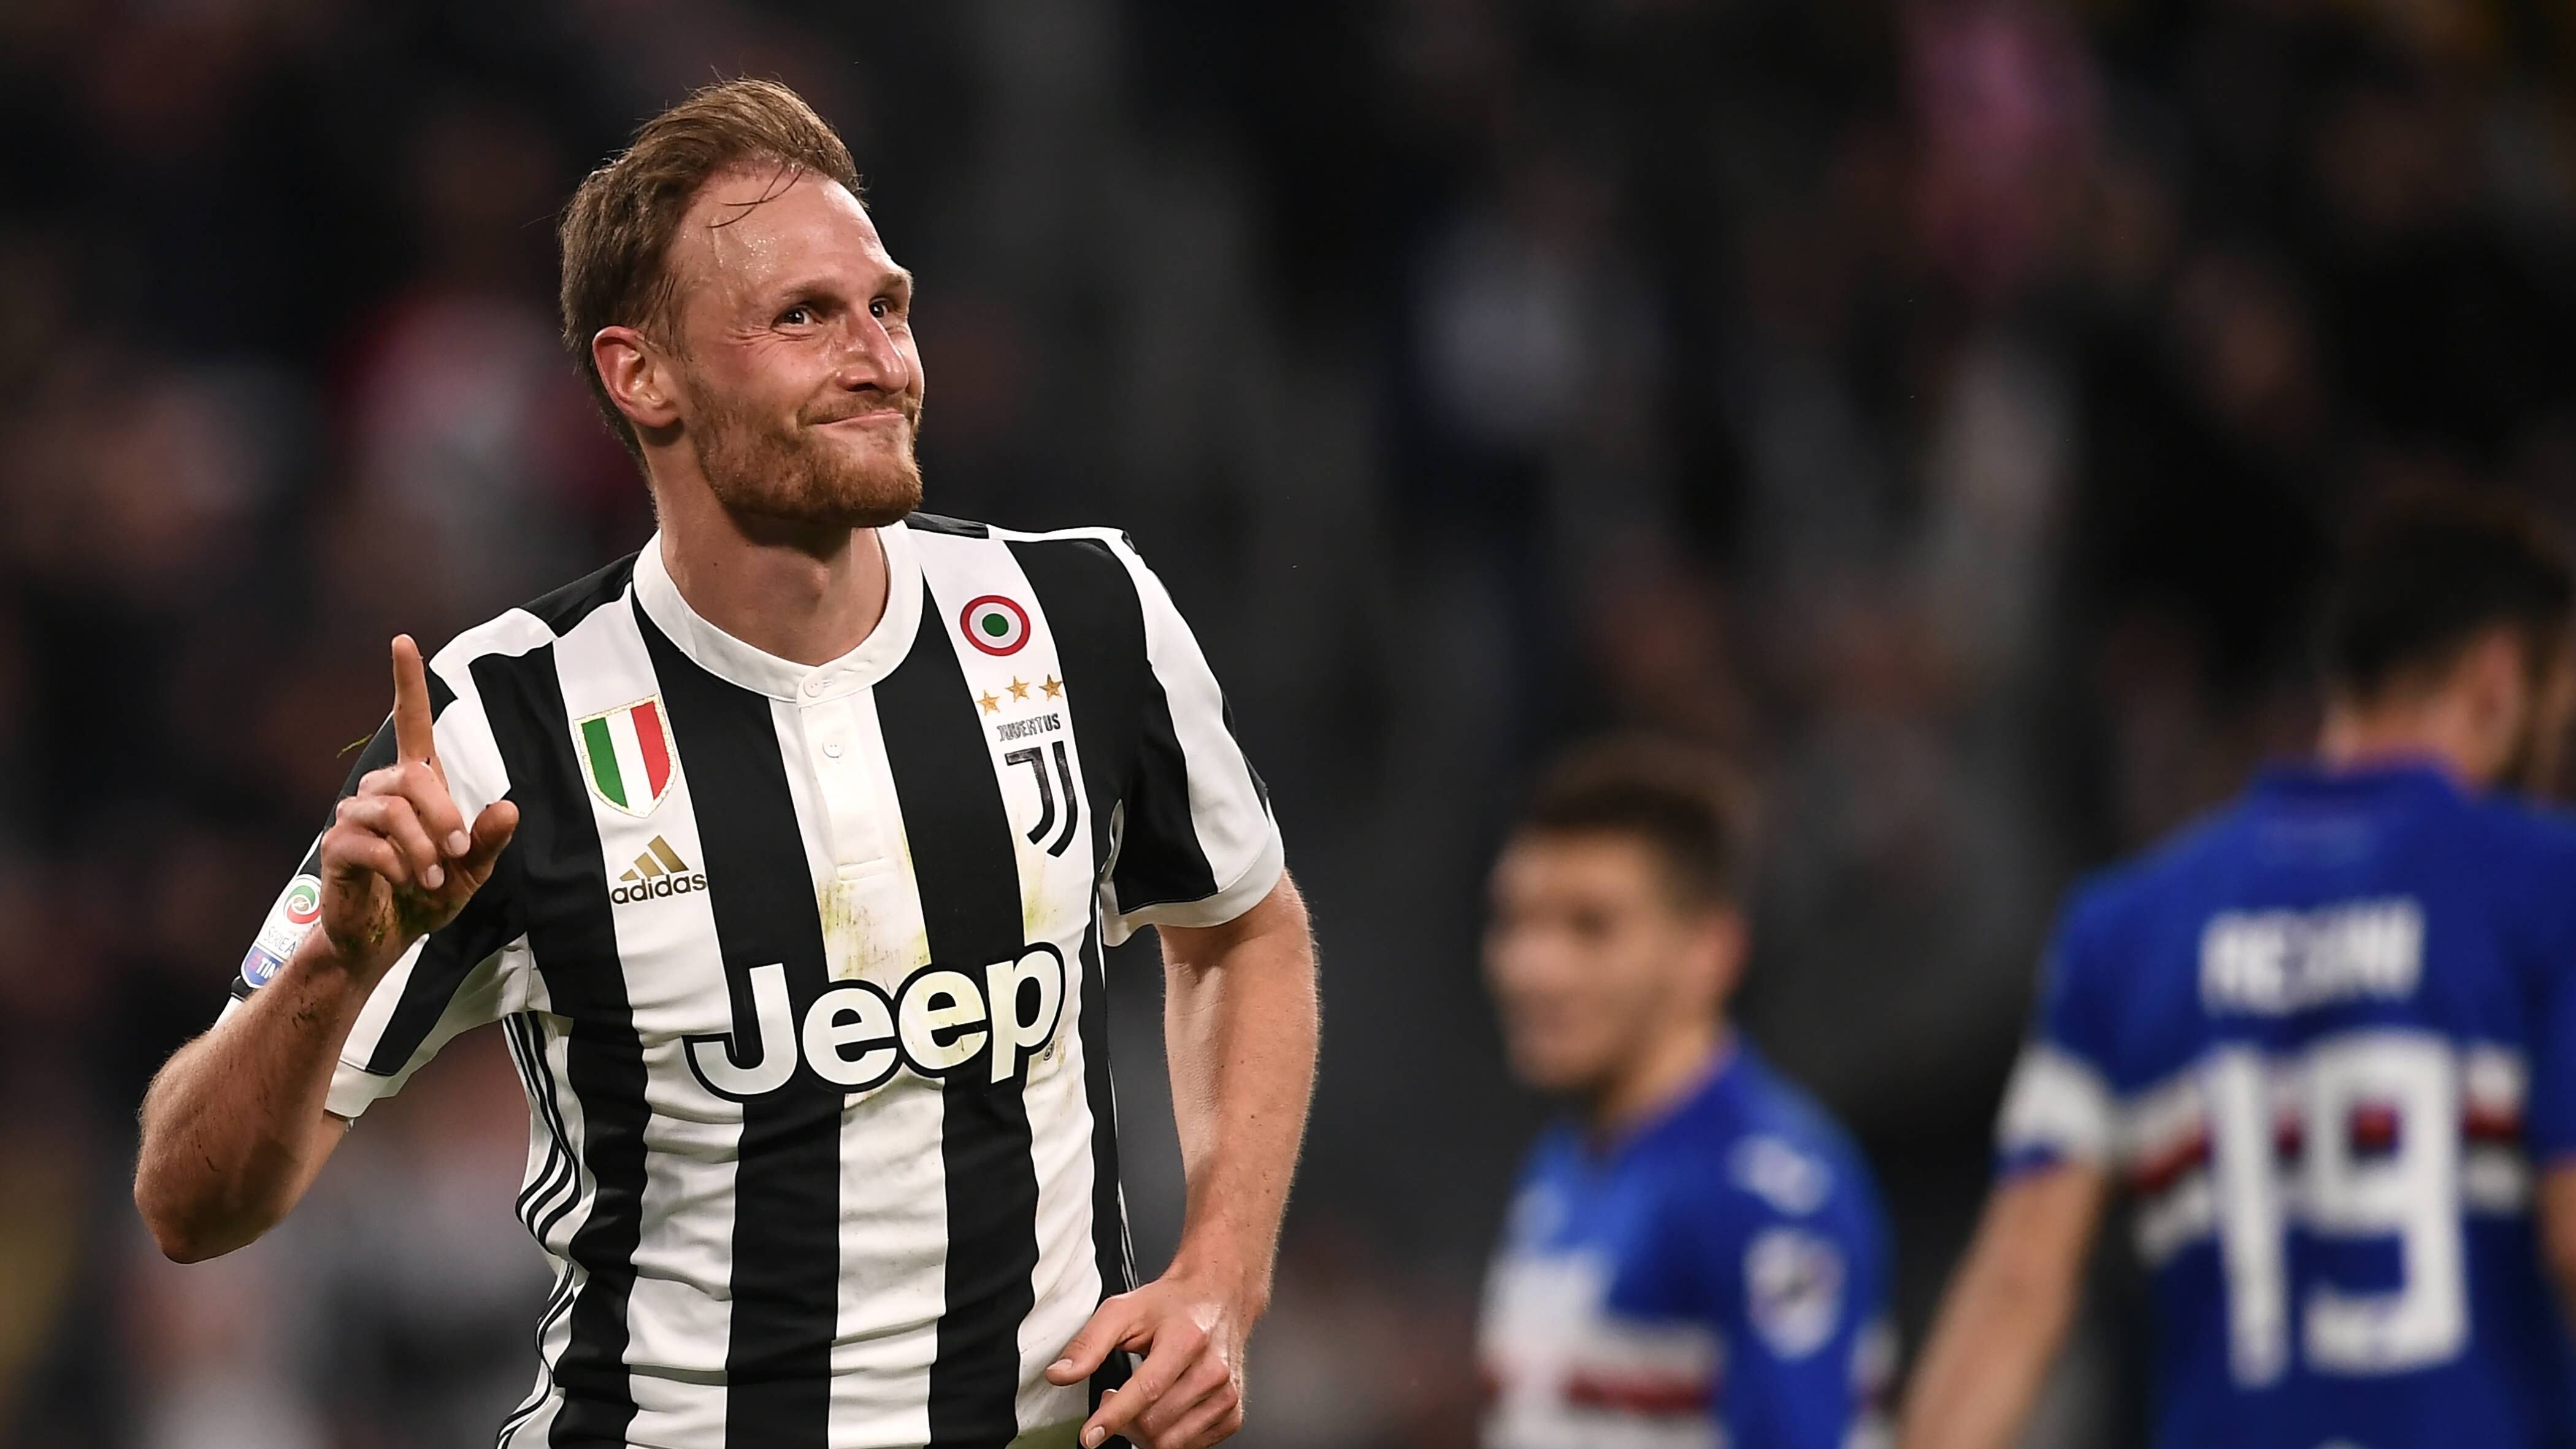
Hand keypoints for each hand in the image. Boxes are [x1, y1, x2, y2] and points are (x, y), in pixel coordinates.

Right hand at [316, 636, 518, 974]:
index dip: (406, 683)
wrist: (383, 940)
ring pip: (393, 810)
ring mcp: (354, 816)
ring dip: (422, 848)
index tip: (402, 640)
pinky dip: (398, 865)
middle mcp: (380, 791)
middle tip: (457, 853)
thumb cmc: (426, 899)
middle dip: (444, 815)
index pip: (409, 724)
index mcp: (415, 786)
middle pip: (414, 777)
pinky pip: (370, 842)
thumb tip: (510, 808)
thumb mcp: (472, 873)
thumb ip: (489, 842)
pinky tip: (407, 883)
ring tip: (433, 879)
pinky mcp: (337, 846)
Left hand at [1046, 1271, 1253, 1448]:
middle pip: (1155, 1423)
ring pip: (1170, 1442)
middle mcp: (1213, 1370)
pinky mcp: (1233, 1414)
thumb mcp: (1123, 1311)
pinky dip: (1168, 1435)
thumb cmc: (1173, 1305)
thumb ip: (1088, 1343)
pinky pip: (1190, 1446)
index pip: (1147, 1391)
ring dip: (1143, 1432)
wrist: (1219, 1298)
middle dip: (1123, 1421)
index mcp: (1187, 1340)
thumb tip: (1060, 1374)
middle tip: (1111, 1396)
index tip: (1089, 1436)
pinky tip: (1162, 1409)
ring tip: (1137, 1403)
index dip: (1113, 1418)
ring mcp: (1226, 1395)